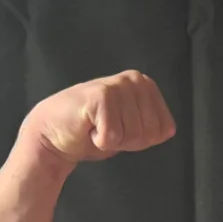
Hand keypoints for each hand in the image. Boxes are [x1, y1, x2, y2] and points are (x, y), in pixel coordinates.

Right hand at [23, 70, 176, 167]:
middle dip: (128, 141)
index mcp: (145, 85)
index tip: (122, 130)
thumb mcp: (132, 127)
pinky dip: (100, 141)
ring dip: (113, 141)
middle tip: (107, 129)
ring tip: (97, 126)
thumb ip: (151, 125)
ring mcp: (117, 86)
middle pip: (149, 134)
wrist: (54, 133)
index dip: (142, 140)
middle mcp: (134, 80)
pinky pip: (113, 137)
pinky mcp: (101, 97)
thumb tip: (168, 130)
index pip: (165, 129)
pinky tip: (89, 127)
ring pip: (133, 136)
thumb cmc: (92, 131)